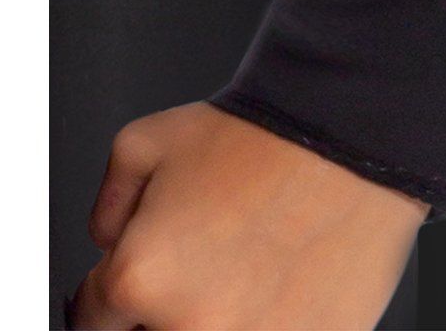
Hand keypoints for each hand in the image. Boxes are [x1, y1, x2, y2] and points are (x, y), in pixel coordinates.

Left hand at [70, 102, 428, 329]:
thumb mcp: (146, 140)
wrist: (351, 134)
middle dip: (168, 308)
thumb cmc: (265, 135)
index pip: (94, 323)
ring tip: (254, 271)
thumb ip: (107, 205)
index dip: (120, 294)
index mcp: (139, 278)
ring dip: (223, 316)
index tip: (153, 277)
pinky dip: (276, 318)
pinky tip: (290, 279)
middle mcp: (191, 324)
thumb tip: (110, 241)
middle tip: (208, 267)